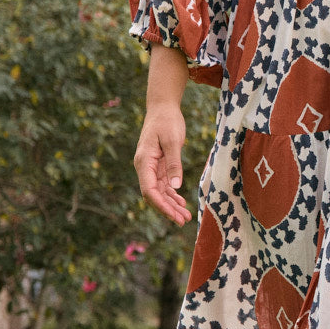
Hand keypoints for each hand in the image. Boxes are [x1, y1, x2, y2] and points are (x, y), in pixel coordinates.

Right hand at [134, 106, 191, 225]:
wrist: (163, 107)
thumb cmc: (167, 121)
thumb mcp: (173, 141)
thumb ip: (174, 164)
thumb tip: (175, 187)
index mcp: (144, 162)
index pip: (149, 190)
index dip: (161, 205)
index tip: (174, 216)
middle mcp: (144, 167)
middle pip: (154, 194)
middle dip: (167, 209)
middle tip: (183, 221)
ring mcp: (151, 167)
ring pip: (159, 191)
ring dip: (171, 204)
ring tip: (185, 216)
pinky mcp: (159, 165)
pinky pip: (164, 184)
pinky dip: (172, 194)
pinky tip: (182, 203)